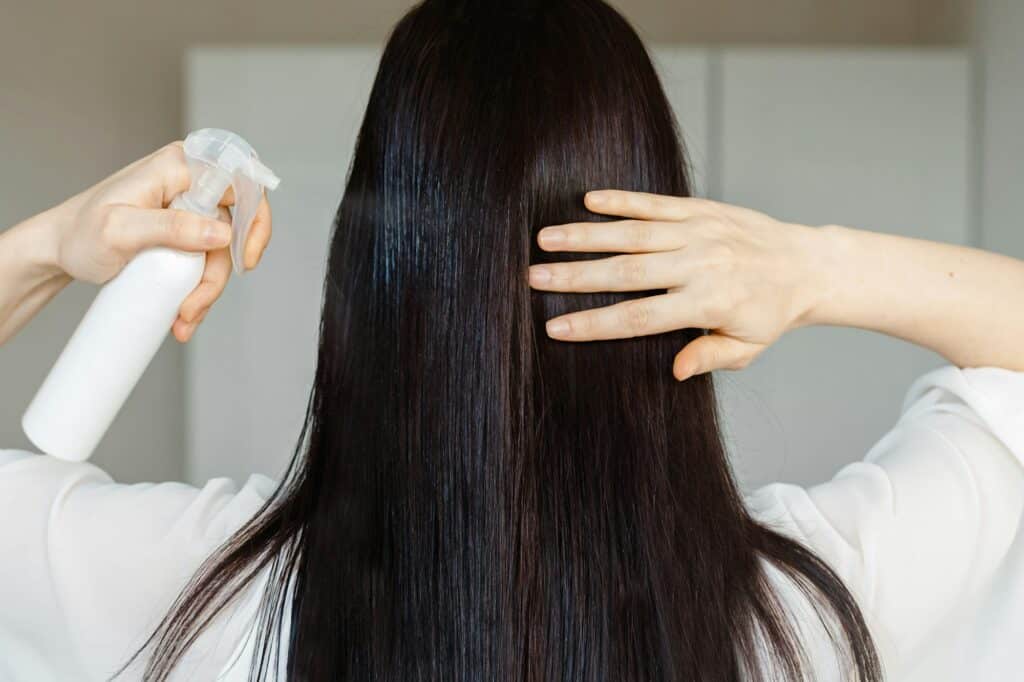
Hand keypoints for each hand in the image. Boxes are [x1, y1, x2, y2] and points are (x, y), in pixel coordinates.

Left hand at [49, 142, 272, 341]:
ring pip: (222, 252)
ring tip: (182, 318)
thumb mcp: (120, 231)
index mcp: (179, 166)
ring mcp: (188, 207)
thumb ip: (171, 227)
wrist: (58, 249)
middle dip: (220, 273)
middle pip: (235, 227)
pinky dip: (200, 289)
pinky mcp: (184, 229)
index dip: (256, 219)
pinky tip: (183, 312)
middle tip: (197, 304)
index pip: (242, 181)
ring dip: (208, 289)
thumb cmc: (79, 234)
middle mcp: (189, 181)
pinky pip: (207, 259)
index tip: (245, 258)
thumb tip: (222, 233)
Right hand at [528, 190, 827, 380]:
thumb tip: (674, 370)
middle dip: (575, 276)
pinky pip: (655, 203)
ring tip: (545, 239)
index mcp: (706, 303)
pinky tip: (588, 201)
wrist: (807, 263)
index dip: (594, 324)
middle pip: (625, 273)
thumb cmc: (770, 312)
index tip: (555, 328)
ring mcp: (698, 232)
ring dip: (586, 235)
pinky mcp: (700, 209)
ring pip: (632, 234)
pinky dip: (622, 200)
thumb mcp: (746, 346)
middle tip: (533, 278)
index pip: (638, 318)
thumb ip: (709, 355)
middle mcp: (698, 265)